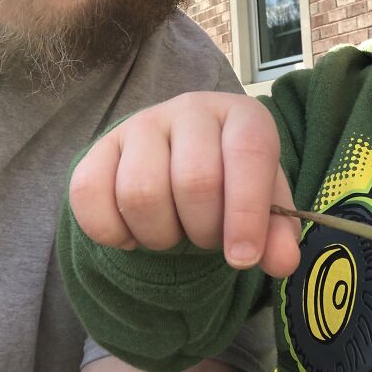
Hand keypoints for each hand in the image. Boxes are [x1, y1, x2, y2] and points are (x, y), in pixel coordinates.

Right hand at [69, 92, 299, 277]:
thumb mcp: (266, 201)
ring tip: (174, 232)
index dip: (246, 212)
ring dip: (159, 235)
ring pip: (140, 192)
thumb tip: (281, 262)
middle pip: (193, 181)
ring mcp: (141, 123)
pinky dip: (112, 232)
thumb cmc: (232, 179)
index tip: (242, 257)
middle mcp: (191, 109)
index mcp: (242, 115)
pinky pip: (90, 194)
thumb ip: (277, 231)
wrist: (182, 157)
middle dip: (203, 230)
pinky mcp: (99, 147)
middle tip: (207, 238)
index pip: (248, 153)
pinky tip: (133, 233)